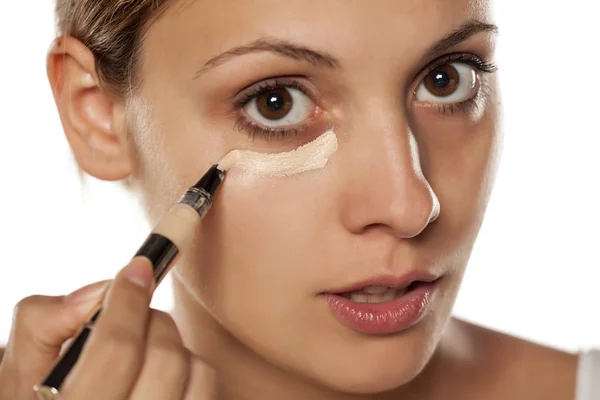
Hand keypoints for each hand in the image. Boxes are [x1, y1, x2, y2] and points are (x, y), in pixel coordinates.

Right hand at [0, 258, 207, 399]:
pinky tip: (158, 373)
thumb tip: (96, 293)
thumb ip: (43, 325)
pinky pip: (206, 387)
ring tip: (142, 349)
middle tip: (132, 315)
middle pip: (164, 357)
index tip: (137, 268)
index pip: (118, 349)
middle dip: (150, 320)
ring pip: (195, 371)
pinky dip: (190, 368)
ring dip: (171, 345)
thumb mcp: (18, 372)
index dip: (128, 300)